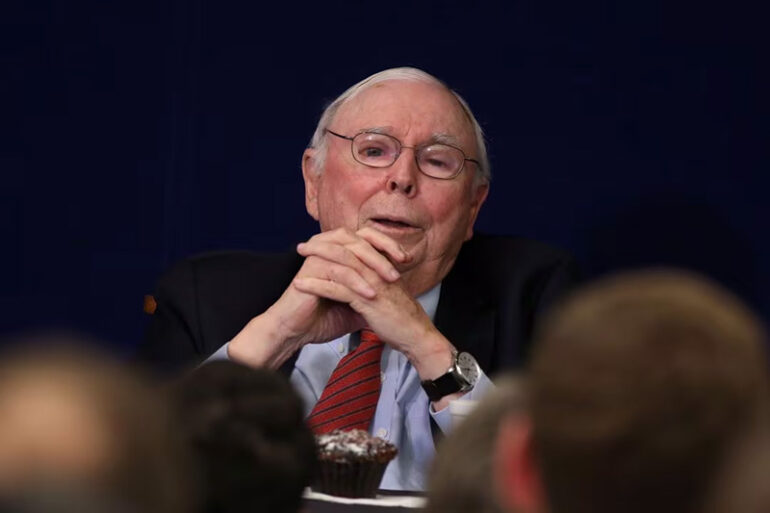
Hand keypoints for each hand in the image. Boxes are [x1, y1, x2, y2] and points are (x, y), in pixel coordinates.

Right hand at [228, 228, 409, 368]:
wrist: (296, 330)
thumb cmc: (322, 317)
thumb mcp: (356, 306)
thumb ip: (372, 297)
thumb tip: (396, 299)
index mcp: (340, 252)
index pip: (368, 237)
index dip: (388, 245)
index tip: (407, 259)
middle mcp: (330, 248)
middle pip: (362, 237)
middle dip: (385, 250)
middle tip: (402, 265)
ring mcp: (319, 256)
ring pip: (352, 251)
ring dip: (374, 265)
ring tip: (391, 280)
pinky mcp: (312, 268)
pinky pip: (339, 270)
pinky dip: (357, 282)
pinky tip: (370, 294)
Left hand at [293, 227, 455, 380]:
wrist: (416, 335)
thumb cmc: (402, 317)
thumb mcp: (389, 292)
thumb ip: (376, 282)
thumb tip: (361, 280)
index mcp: (382, 266)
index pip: (357, 245)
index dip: (336, 242)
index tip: (318, 243)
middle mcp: (377, 269)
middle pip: (345, 249)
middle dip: (321, 246)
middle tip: (302, 246)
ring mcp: (372, 282)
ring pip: (338, 264)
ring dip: (315, 260)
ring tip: (299, 259)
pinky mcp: (366, 299)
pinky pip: (336, 289)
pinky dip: (315, 285)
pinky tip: (300, 285)